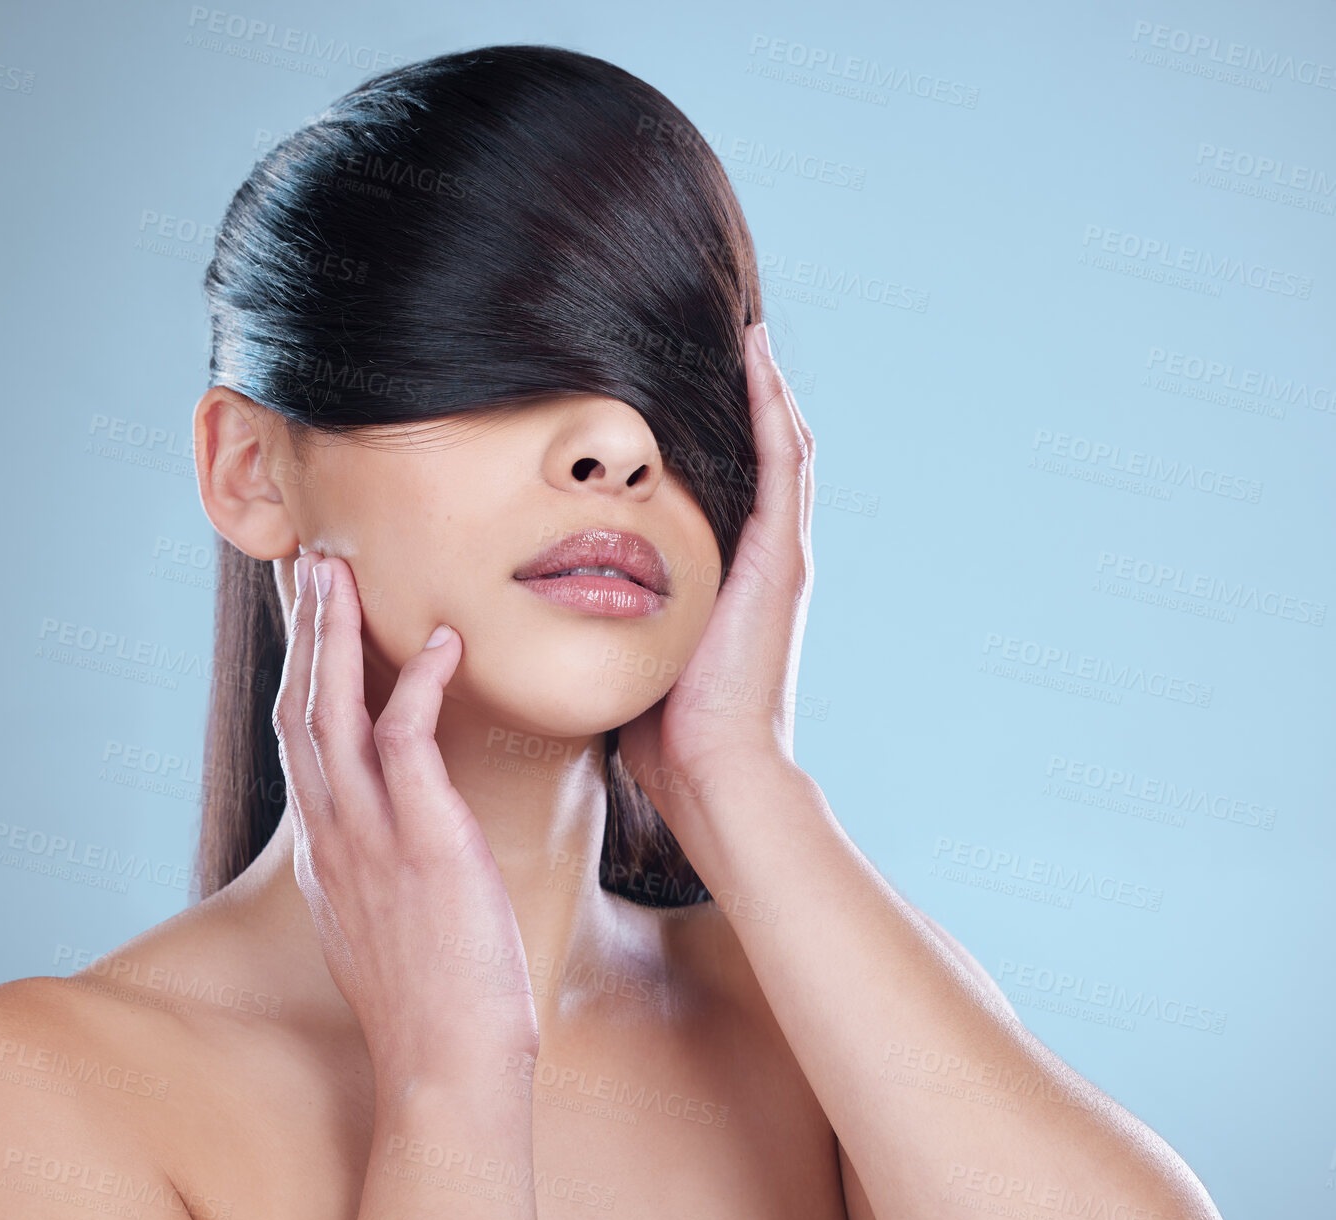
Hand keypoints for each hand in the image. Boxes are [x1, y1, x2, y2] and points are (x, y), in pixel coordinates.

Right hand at [274, 551, 538, 1097]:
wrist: (446, 1069)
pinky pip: (407, 742)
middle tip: (312, 568)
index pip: (299, 744)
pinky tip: (443, 643)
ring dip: (335, 636)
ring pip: (332, 713)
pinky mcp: (424, 844)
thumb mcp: (380, 929)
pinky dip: (420, 683)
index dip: (301, 675)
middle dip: (303, 634)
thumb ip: (373, 872)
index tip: (310, 625)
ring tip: (342, 575)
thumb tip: (386, 846)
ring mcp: (370, 839)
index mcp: (323, 855)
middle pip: (300, 711)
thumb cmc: (431, 1004)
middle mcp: (332, 838)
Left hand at [617, 321, 814, 822]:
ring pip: (784, 445)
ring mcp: (782, 555)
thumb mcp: (636, 649)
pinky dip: (771, 404)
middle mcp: (768, 558)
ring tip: (746, 326)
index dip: (722, 432)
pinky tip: (755, 352)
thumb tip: (557, 597)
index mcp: (735, 577)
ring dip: (765, 383)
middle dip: (750, 394)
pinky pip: (783, 461)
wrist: (711, 772)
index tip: (688, 382)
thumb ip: (616, 613)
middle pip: (766, 453)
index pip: (734, 483)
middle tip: (730, 332)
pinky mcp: (782, 558)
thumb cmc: (664, 728)